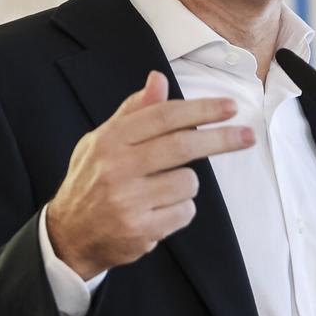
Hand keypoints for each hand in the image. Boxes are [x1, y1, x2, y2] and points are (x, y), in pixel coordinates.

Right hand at [46, 70, 253, 279]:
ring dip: (185, 184)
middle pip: (183, 146)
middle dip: (221, 139)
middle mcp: (117, 168)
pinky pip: (184, 212)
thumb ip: (134, 112)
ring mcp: (128, 201)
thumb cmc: (92, 180)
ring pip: (188, 182)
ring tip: (160, 190)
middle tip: (247, 135)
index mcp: (110, 140)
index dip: (202, 110)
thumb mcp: (102, 140)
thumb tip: (159, 80)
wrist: (69, 235)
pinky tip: (157, 212)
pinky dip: (180, 210)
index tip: (230, 106)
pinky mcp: (140, 230)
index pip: (164, 117)